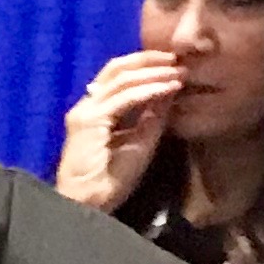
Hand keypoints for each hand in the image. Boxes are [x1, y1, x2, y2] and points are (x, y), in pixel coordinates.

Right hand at [55, 50, 183, 209]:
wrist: (90, 204)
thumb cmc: (111, 180)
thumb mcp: (140, 142)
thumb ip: (152, 115)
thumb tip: (170, 89)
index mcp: (95, 110)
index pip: (118, 76)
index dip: (145, 66)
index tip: (172, 65)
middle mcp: (87, 105)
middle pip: (117, 68)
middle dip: (148, 60)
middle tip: (176, 59)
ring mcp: (86, 111)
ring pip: (121, 78)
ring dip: (153, 73)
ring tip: (177, 72)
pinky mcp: (89, 121)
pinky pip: (124, 97)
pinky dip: (149, 89)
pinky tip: (168, 87)